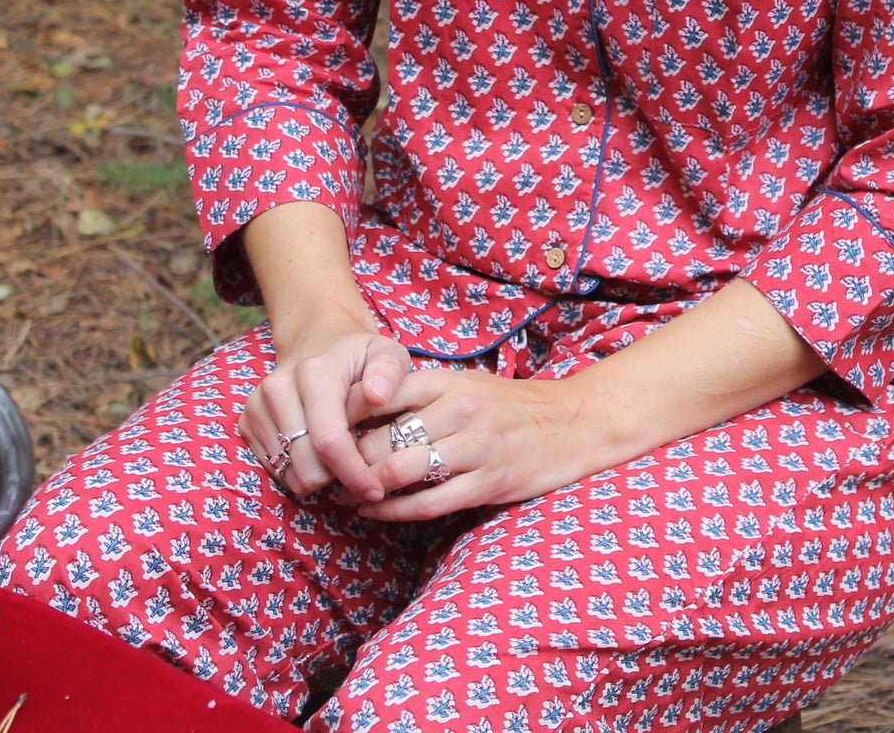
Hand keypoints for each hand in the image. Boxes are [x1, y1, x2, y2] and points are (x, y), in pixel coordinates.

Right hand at [240, 314, 410, 502]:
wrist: (317, 340)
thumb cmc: (359, 355)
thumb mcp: (386, 352)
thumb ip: (390, 371)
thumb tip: (376, 396)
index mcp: (314, 372)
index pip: (329, 440)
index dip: (353, 472)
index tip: (375, 489)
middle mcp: (277, 388)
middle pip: (306, 464)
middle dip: (338, 478)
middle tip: (361, 472)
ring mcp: (257, 405)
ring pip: (287, 471)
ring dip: (318, 476)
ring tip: (341, 458)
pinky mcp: (246, 421)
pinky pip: (272, 468)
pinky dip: (298, 471)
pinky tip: (317, 453)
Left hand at [349, 369, 609, 520]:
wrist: (574, 423)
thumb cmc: (511, 407)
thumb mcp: (467, 385)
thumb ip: (421, 395)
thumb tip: (357, 409)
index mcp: (449, 382)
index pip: (378, 394)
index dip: (340, 416)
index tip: (318, 432)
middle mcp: (459, 411)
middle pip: (380, 438)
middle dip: (345, 461)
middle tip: (324, 473)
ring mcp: (475, 448)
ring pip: (398, 471)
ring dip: (363, 488)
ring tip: (344, 493)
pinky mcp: (488, 482)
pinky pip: (427, 503)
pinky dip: (392, 510)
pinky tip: (372, 511)